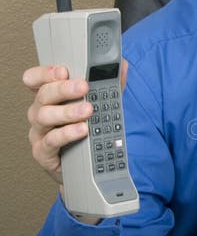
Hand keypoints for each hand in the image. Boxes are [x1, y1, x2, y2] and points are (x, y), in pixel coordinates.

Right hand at [23, 61, 128, 184]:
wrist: (83, 169)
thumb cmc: (85, 133)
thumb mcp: (98, 106)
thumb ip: (109, 85)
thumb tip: (121, 66)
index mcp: (49, 98)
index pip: (35, 80)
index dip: (45, 73)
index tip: (63, 70)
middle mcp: (39, 113)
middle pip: (43, 95)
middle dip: (63, 89)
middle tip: (84, 87)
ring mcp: (39, 133)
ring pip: (44, 116)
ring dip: (67, 111)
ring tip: (87, 110)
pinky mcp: (42, 152)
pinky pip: (51, 141)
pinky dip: (67, 134)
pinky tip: (81, 130)